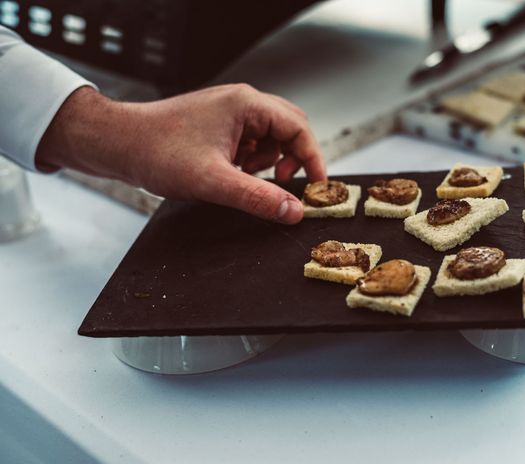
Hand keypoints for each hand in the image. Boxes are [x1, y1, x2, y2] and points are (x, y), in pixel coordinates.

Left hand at [36, 84, 325, 223]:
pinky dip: (251, 161)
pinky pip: (251, 142)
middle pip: (289, 129)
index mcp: (246, 105)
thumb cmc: (158, 151)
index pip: (299, 128)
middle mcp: (241, 103)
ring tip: (246, 177)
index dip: (313, 159)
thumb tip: (294, 211)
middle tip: (284, 185)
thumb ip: (259, 197)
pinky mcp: (219, 125)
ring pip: (270, 137)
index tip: (318, 187)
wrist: (118, 144)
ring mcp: (229, 112)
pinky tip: (232, 173)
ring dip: (268, 161)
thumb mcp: (215, 181)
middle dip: (292, 159)